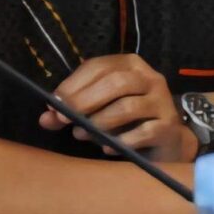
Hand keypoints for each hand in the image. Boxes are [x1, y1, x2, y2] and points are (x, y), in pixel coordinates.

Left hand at [39, 53, 198, 162]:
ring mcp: (162, 101)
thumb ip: (73, 110)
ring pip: (127, 107)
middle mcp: (150, 77)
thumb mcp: (100, 109)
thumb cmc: (129, 119)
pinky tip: (107, 148)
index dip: (74, 83)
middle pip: (115, 83)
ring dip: (99, 123)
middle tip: (64, 119)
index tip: (54, 103)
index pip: (99, 66)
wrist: (168, 139)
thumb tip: (45, 117)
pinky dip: (120, 141)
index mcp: (130, 64)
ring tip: (81, 135)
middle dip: (85, 100)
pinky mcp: (168, 126)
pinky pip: (142, 132)